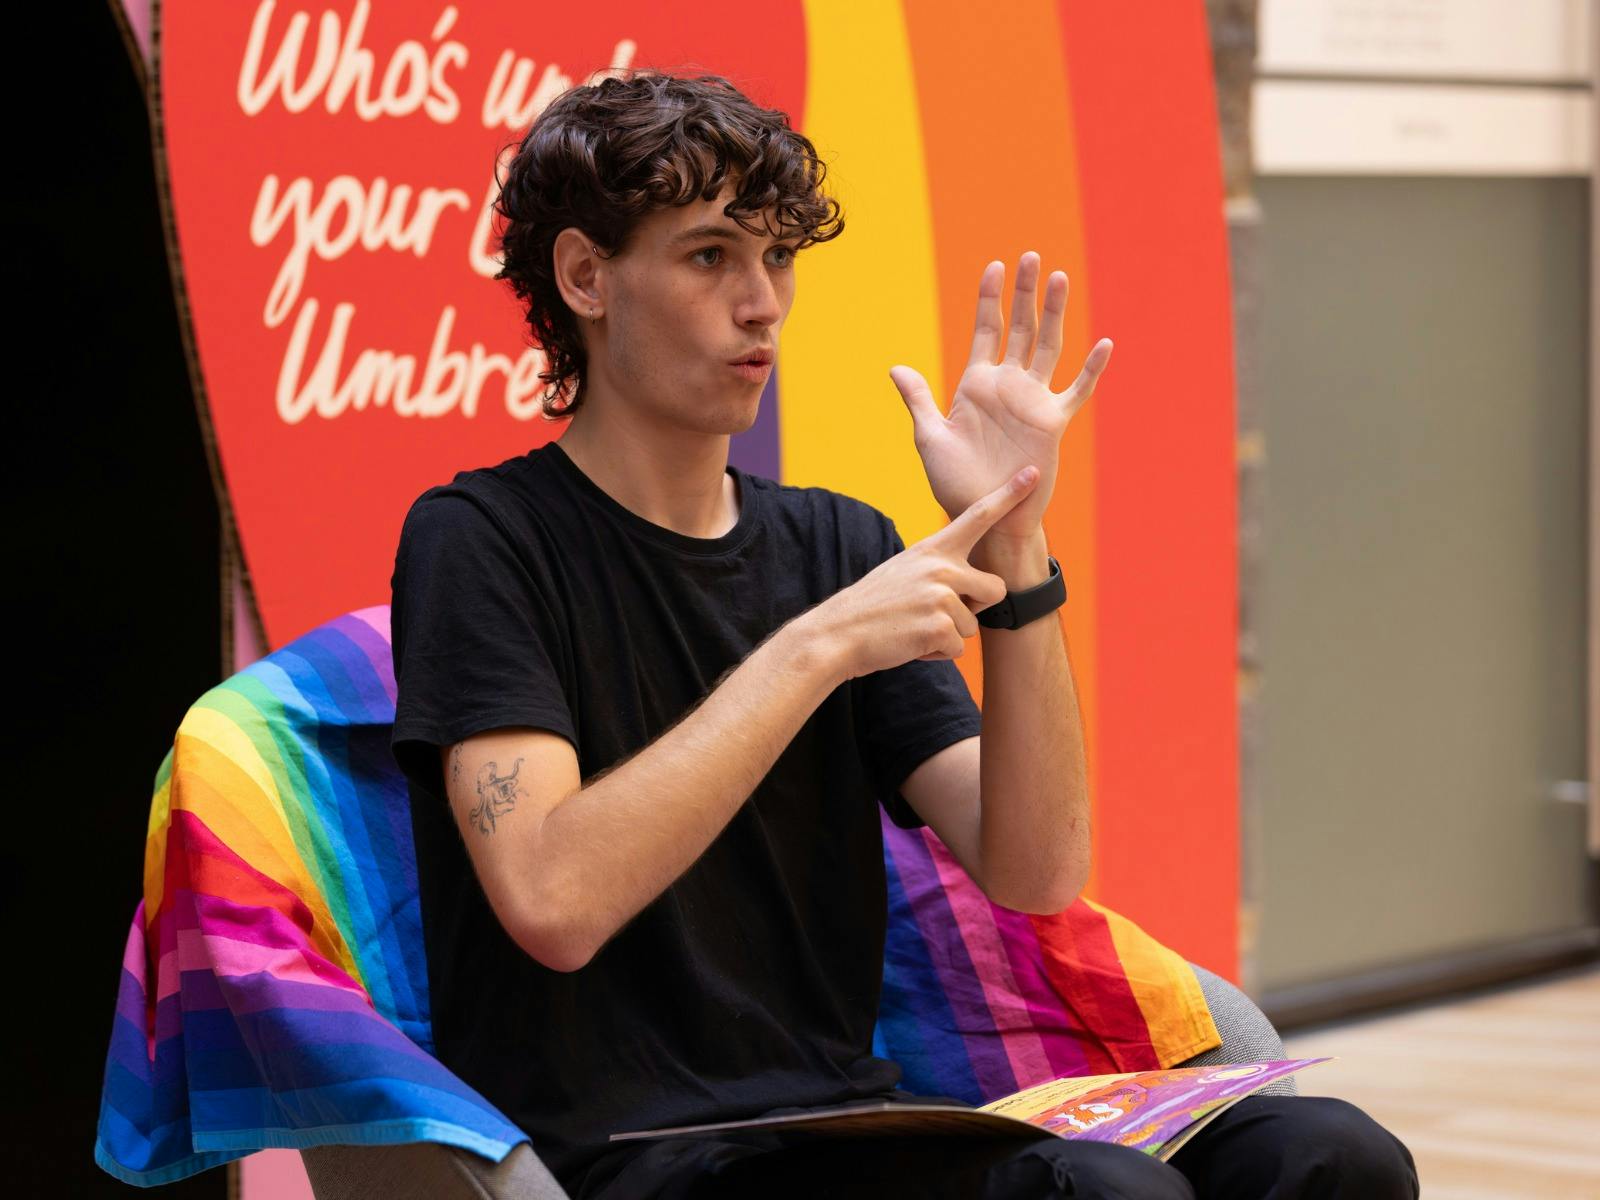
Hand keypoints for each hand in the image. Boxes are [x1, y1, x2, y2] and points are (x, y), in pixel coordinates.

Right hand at [812, 467, 1043, 680]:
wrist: (838, 632)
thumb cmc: (874, 606)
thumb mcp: (906, 570)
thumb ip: (941, 568)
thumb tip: (980, 584)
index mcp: (933, 549)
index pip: (977, 516)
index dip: (1008, 496)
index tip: (1032, 474)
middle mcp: (941, 566)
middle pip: (995, 589)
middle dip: (976, 607)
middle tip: (936, 612)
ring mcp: (941, 595)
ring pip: (974, 625)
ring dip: (948, 635)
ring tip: (914, 627)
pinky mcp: (940, 626)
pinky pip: (958, 649)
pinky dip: (936, 653)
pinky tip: (910, 642)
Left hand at [888, 252, 1111, 548]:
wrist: (984, 515)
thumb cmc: (954, 483)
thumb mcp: (930, 439)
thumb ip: (919, 401)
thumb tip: (895, 367)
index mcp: (975, 384)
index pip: (986, 330)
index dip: (990, 298)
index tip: (994, 266)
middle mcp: (1007, 386)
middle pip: (1019, 328)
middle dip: (1024, 293)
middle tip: (1030, 257)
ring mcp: (1032, 401)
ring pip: (1047, 346)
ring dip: (1054, 313)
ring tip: (1059, 278)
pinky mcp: (1053, 422)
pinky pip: (1076, 391)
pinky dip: (1091, 370)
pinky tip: (1103, 344)